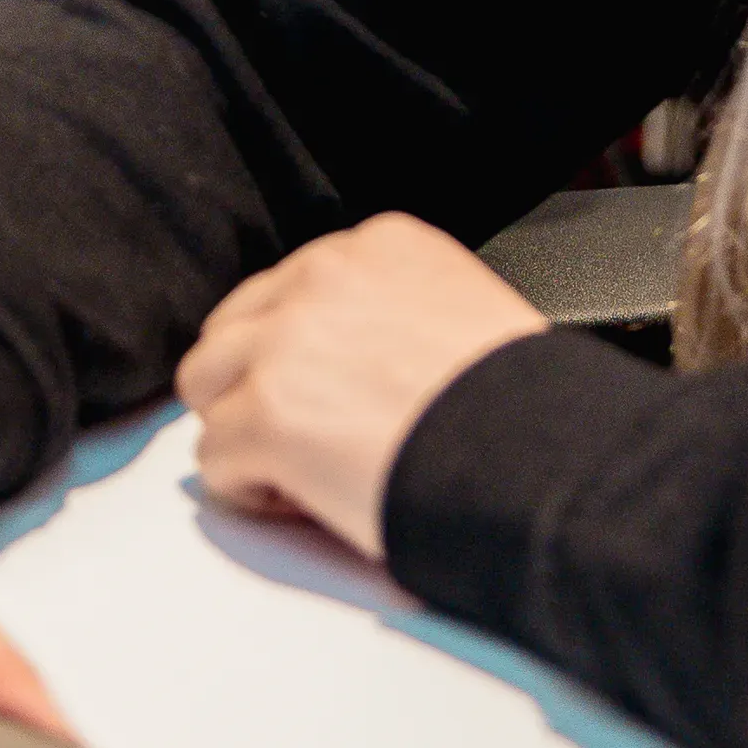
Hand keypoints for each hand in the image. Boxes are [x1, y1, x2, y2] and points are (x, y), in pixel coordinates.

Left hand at [177, 217, 541, 560]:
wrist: (542, 457)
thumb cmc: (523, 408)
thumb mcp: (465, 312)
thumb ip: (392, 314)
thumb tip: (349, 364)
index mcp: (380, 246)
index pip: (288, 289)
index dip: (301, 355)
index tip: (332, 396)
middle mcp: (323, 277)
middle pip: (233, 331)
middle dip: (256, 386)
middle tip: (306, 440)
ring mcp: (285, 344)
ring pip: (206, 385)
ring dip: (242, 431)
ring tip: (301, 473)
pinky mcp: (266, 414)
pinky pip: (213, 461)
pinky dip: (249, 490)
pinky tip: (304, 502)